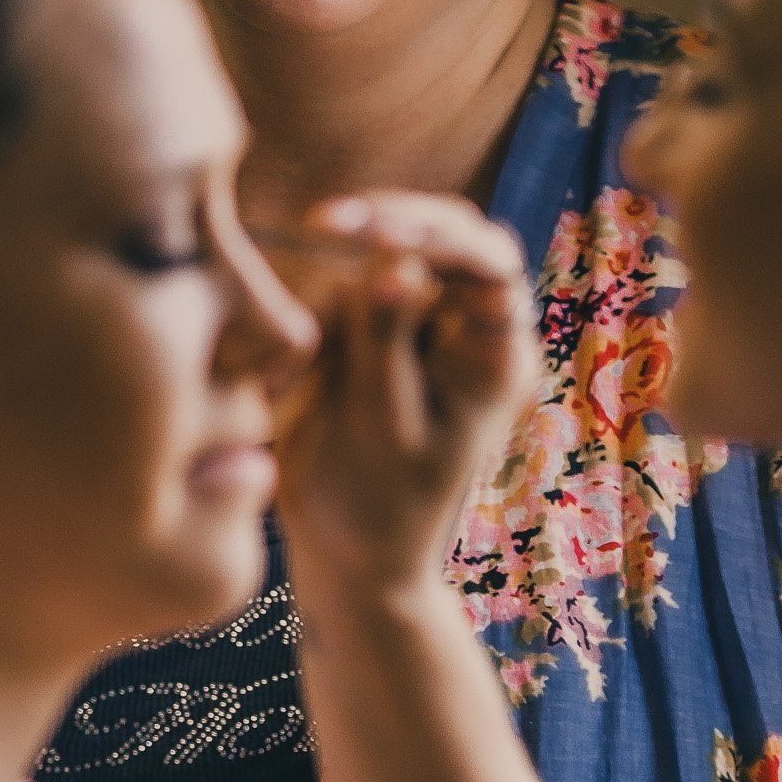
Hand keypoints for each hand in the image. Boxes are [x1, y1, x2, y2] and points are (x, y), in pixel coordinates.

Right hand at [273, 190, 536, 605]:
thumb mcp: (383, 428)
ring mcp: (414, 327)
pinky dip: (308, 328)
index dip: (437, 233)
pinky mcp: (366, 335)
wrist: (347, 557)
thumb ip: (386, 342)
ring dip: (332, 302)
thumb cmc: (381, 507)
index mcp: (493, 354)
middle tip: (323, 225)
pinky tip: (289, 383)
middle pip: (437, 238)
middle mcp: (463, 328)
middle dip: (381, 227)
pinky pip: (334, 299)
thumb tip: (392, 262)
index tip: (377, 232)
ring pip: (372, 264)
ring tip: (301, 377)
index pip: (488, 264)